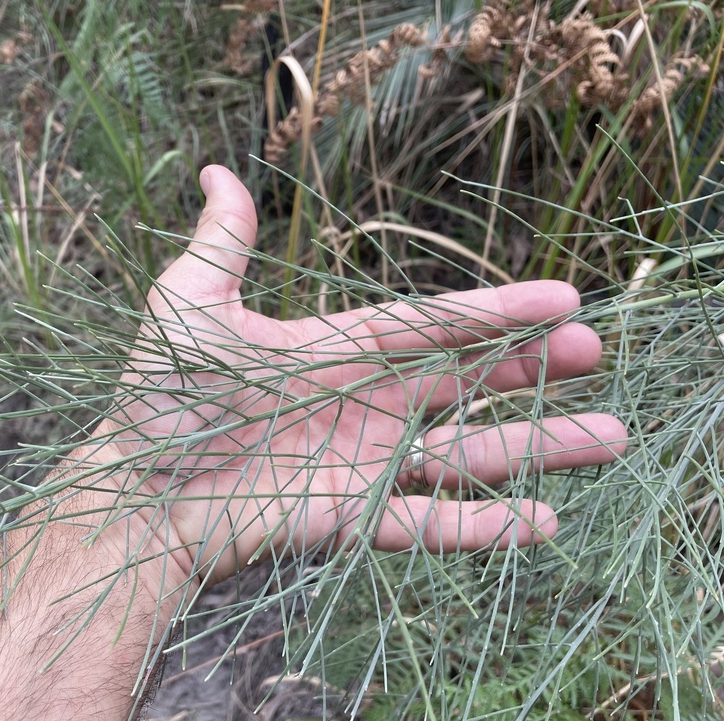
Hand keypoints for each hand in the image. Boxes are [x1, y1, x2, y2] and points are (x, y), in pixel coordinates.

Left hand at [88, 166, 626, 583]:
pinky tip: (541, 522)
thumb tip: (220, 171)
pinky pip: (428, 524)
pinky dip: (483, 528)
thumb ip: (223, 243)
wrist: (136, 491)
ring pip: (465, 455)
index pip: (433, 324)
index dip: (496, 310)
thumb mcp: (189, 305)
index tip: (564, 297)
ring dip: (534, 448)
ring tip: (606, 437)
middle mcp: (363, 404)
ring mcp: (363, 464)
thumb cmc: (158, 398)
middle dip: (531, 369)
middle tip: (594, 354)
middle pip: (465, 382)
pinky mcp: (351, 521)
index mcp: (338, 349)